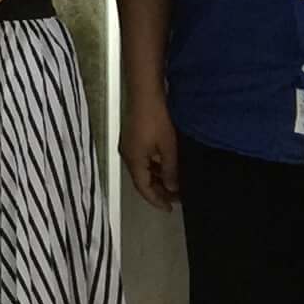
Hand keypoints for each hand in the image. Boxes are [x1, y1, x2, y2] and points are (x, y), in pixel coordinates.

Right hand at [122, 94, 180, 210]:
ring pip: (142, 170)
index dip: (156, 200)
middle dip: (157, 191)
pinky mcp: (133, 138)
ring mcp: (129, 146)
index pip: (143, 188)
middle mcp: (127, 155)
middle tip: (175, 199)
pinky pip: (142, 160)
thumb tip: (171, 187)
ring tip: (173, 185)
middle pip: (141, 180)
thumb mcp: (168, 147)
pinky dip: (153, 167)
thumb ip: (169, 170)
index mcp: (134, 160)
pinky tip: (165, 167)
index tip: (169, 209)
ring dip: (156, 179)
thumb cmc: (157, 120)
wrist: (146, 94)